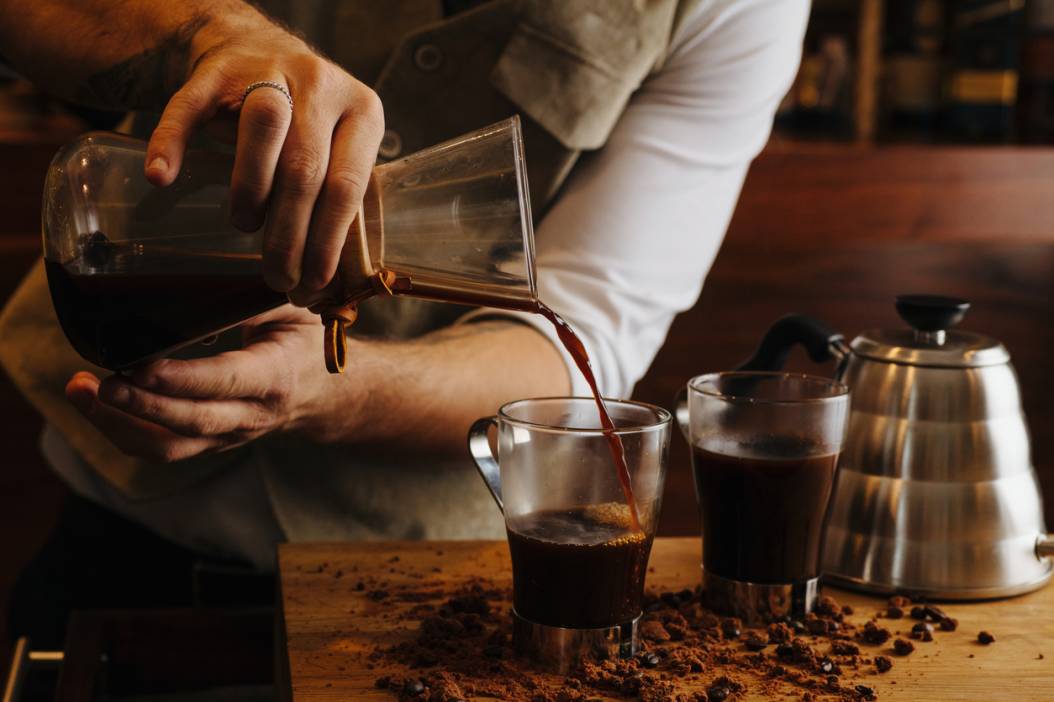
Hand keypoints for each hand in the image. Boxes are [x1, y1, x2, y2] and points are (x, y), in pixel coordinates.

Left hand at [65, 306, 336, 462]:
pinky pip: (162, 450)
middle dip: (140, 406)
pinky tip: (95, 405)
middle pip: (190, 422)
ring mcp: (228, 436)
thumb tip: (197, 277)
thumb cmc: (303, 342)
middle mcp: (251, 415)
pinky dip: (123, 431)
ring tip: (81, 391)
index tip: (140, 364)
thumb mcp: (289, 310)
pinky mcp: (209, 444)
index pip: (225, 382)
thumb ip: (248, 297)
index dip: (180, 379)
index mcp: (275, 376)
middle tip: (100, 383)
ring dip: (119, 424)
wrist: (325, 395)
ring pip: (169, 446)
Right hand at [143, 12, 383, 305]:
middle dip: (289, 233)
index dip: (328, 239)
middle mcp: (322, 86)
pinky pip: (191, 106)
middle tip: (276, 275)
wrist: (253, 48)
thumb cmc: (303, 123)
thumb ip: (336, 197)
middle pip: (305, 168)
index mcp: (363, 113)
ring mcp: (269, 70)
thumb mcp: (336, 148)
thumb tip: (324, 282)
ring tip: (245, 225)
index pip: (348, 185)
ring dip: (252, 188)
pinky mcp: (215, 70)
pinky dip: (173, 142)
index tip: (313, 281)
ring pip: (263, 126)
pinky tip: (161, 177)